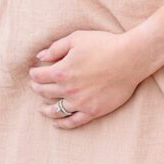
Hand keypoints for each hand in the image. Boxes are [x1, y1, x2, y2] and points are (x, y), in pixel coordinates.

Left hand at [27, 27, 148, 128]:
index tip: (34, 72)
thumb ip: (55, 48)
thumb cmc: (104, 44)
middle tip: (35, 86)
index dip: (34, 73)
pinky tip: (56, 123)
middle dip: (37, 88)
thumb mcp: (76, 39)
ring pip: (56, 110)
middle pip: (44, 92)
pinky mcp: (93, 111)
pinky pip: (73, 121)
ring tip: (42, 109)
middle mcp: (68, 89)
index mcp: (61, 71)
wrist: (130, 58)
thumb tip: (40, 57)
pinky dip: (62, 124)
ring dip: (45, 109)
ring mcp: (80, 102)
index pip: (38, 76)